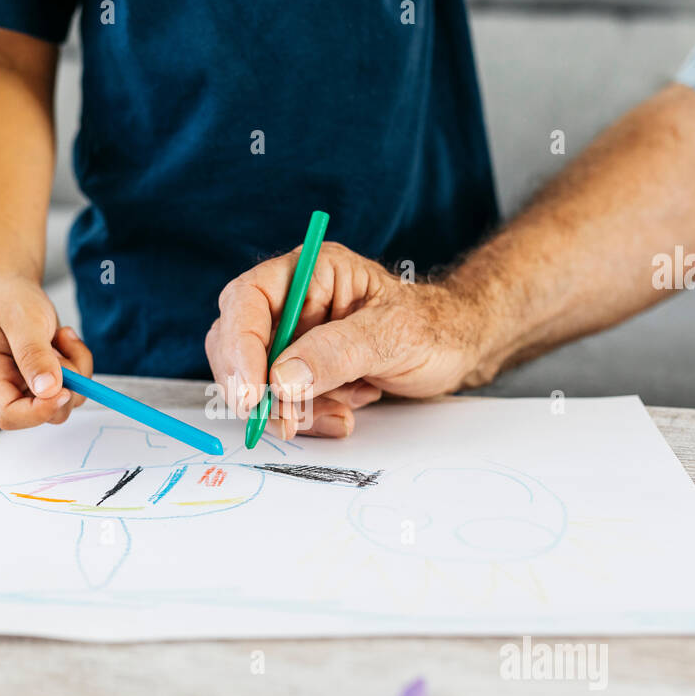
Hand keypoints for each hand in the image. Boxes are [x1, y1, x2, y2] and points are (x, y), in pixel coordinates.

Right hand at [0, 276, 92, 428]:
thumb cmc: (8, 300)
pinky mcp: (53, 378)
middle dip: (65, 387)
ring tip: (61, 336)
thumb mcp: (20, 320)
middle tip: (60, 350)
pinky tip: (65, 338)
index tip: (62, 391)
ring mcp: (34, 385)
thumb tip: (49, 389)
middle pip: (45, 414)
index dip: (37, 413)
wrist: (14, 287)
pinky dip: (81, 361)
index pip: (9, 415)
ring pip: (68, 400)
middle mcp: (12, 387)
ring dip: (77, 370)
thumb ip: (33, 354)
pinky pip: (79, 383)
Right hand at [205, 242, 484, 438]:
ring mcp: (294, 339)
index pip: (248, 301)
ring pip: (256, 381)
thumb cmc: (434, 327)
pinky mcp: (301, 372)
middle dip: (256, 389)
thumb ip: (337, 353)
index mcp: (310, 273)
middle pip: (237, 343)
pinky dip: (306, 418)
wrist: (457, 350)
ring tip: (342, 413)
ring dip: (289, 410)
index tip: (250, 394)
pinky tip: (344, 413)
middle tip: (283, 422)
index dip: (239, 348)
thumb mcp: (393, 335)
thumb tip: (281, 380)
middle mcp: (293, 302)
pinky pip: (281, 402)